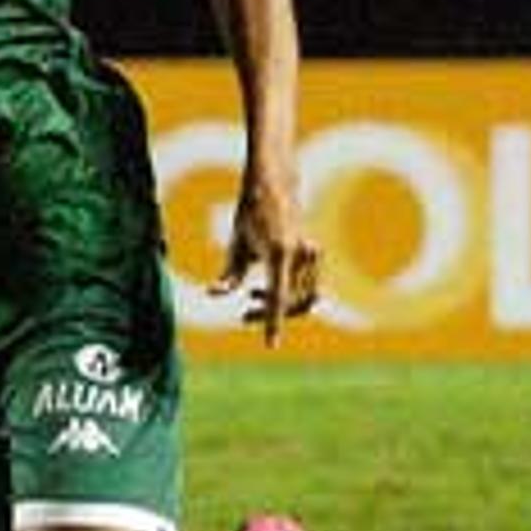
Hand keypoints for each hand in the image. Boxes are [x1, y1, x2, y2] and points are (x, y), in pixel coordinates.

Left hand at [210, 174, 320, 345]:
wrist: (275, 185)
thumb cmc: (250, 213)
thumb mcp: (236, 242)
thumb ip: (230, 273)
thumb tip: (214, 294)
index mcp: (279, 252)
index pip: (277, 297)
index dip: (273, 323)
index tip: (271, 345)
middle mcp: (300, 254)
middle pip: (291, 302)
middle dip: (270, 316)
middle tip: (244, 317)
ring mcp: (312, 253)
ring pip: (302, 297)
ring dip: (279, 305)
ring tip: (251, 299)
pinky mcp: (315, 254)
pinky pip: (306, 286)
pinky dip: (288, 294)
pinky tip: (263, 291)